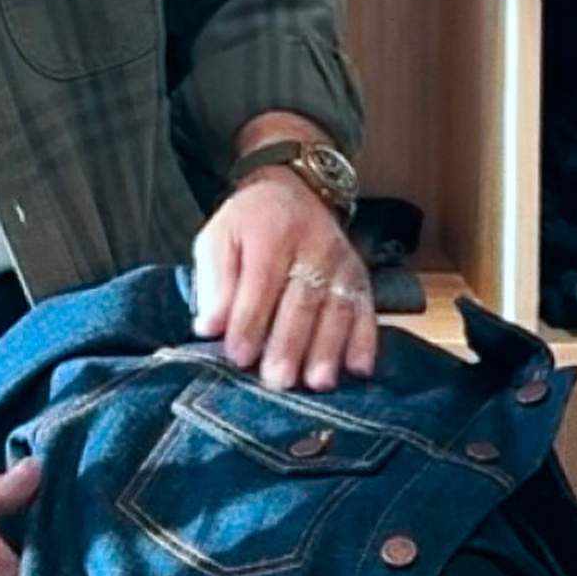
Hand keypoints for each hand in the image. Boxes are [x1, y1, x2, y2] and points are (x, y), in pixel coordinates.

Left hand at [191, 167, 376, 391]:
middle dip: (290, 344)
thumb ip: (213, 282)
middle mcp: (314, 246)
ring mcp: (342, 263)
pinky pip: (366, 311)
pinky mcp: (361, 278)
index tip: (239, 357)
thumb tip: (209, 326)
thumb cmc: (248, 226)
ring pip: (337, 310)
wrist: (292, 192)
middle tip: (278, 380)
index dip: (249, 322)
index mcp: (272, 233)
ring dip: (328, 349)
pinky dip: (364, 341)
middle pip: (302, 301)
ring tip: (317, 383)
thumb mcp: (218, 239)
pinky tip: (358, 369)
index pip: (261, 283)